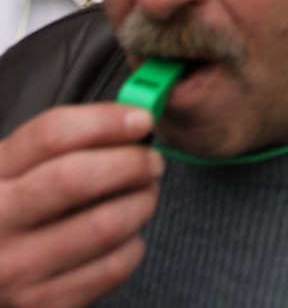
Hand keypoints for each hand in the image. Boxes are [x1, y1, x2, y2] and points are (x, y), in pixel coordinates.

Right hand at [0, 104, 160, 307]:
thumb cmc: (4, 213)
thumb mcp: (10, 170)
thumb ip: (57, 145)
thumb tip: (128, 122)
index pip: (52, 135)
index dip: (106, 121)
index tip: (141, 118)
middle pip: (78, 178)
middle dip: (130, 162)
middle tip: (151, 161)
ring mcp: (18, 269)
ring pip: (103, 225)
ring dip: (141, 203)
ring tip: (145, 194)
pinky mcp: (43, 305)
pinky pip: (110, 270)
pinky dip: (133, 246)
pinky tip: (128, 235)